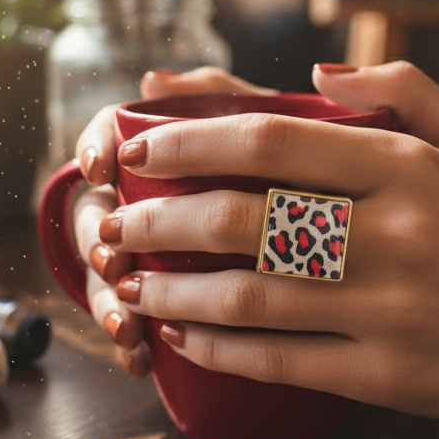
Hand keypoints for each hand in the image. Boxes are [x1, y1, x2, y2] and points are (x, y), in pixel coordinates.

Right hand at [73, 68, 276, 375]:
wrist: (343, 231)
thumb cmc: (299, 165)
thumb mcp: (274, 123)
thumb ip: (221, 97)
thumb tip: (153, 80)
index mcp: (167, 151)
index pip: (108, 135)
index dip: (94, 146)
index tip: (102, 168)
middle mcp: (150, 198)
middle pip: (98, 212)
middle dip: (96, 239)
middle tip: (112, 259)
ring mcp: (154, 252)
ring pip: (108, 273)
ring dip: (106, 299)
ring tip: (126, 325)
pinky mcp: (167, 298)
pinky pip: (136, 319)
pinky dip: (132, 339)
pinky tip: (139, 358)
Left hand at [104, 61, 438, 433]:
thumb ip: (401, 88)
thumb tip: (316, 73)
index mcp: (406, 166)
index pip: (274, 142)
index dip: (192, 141)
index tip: (142, 149)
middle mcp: (393, 232)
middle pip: (245, 217)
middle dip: (161, 219)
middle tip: (117, 222)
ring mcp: (389, 308)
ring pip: (249, 296)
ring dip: (173, 288)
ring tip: (131, 283)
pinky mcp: (387, 376)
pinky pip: (280, 359)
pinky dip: (218, 347)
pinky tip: (185, 335)